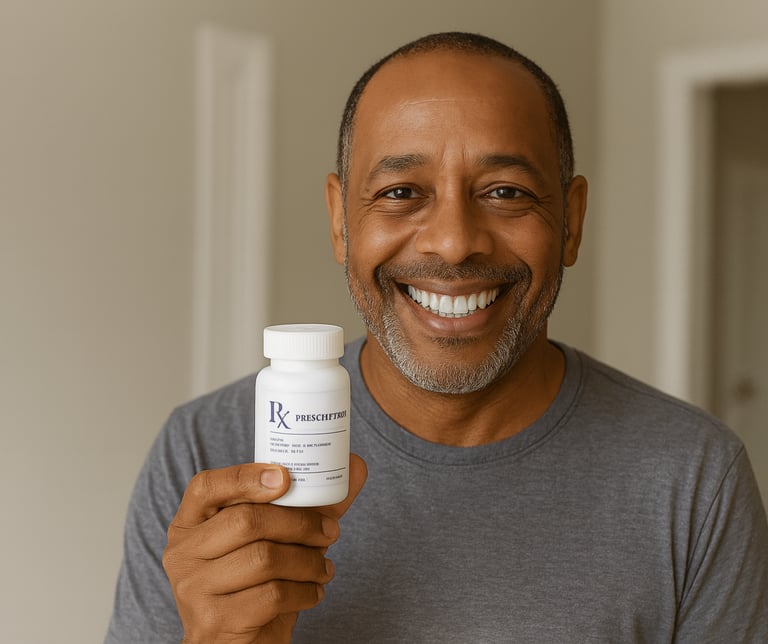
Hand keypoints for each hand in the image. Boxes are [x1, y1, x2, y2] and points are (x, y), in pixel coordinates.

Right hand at [163, 454, 366, 643]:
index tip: (286, 477)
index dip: (245, 477)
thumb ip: (311, 502)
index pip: (206, 486)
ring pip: (263, 559)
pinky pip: (271, 595)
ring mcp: (194, 588)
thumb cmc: (255, 582)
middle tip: (330, 530)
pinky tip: (313, 592)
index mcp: (190, 523)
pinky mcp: (215, 620)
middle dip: (299, 523)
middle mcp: (183, 553)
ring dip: (307, 561)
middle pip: (247, 521)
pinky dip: (303, 591)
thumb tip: (354, 464)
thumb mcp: (277, 538)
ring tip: (324, 567)